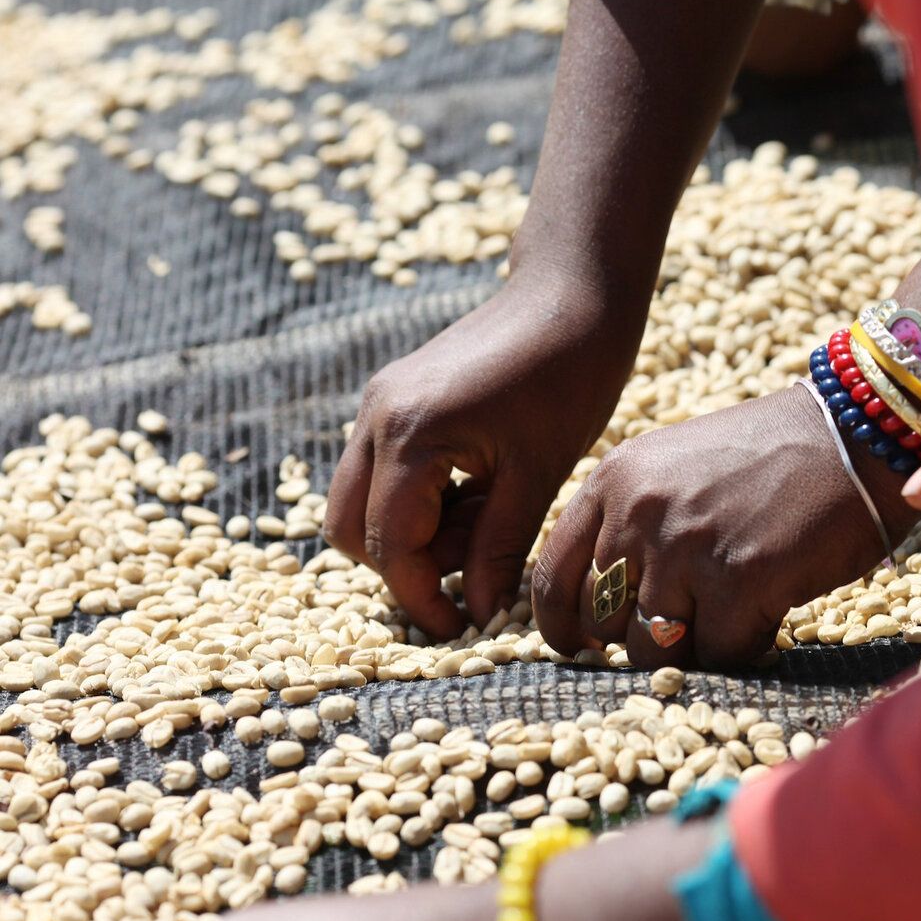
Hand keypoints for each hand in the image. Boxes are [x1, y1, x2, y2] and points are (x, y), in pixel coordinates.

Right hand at [323, 275, 646, 638]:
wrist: (571, 294)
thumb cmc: (569, 374)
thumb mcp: (538, 473)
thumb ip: (499, 548)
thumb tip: (477, 612)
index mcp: (410, 433)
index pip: (388, 544)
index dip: (420, 596)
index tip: (458, 626)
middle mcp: (378, 415)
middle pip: (348, 526)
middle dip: (401, 564)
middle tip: (470, 567)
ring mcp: (381, 402)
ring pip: (361, 498)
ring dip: (411, 531)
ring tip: (486, 520)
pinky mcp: (396, 398)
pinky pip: (382, 469)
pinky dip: (417, 500)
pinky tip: (476, 491)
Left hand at [532, 385, 917, 668]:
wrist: (853, 435)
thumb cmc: (762, 457)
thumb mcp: (669, 467)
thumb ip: (625, 523)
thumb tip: (597, 604)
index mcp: (613, 482)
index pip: (552, 575)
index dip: (560, 624)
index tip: (579, 645)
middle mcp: (638, 512)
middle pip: (602, 619)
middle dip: (636, 635)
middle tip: (681, 620)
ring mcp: (686, 547)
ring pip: (654, 648)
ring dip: (690, 647)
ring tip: (726, 614)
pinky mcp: (741, 580)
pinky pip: (718, 655)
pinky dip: (740, 650)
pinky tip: (763, 616)